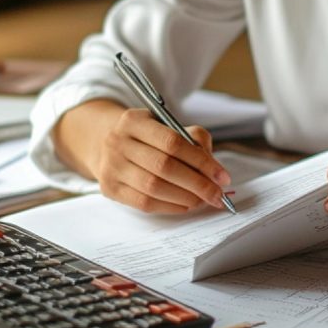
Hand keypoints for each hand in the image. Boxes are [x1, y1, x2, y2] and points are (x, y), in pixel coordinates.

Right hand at [55, 100, 231, 213]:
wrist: (104, 142)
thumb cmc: (146, 135)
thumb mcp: (167, 124)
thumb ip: (193, 139)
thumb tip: (213, 169)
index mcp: (134, 121)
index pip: (173, 142)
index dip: (201, 161)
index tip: (222, 176)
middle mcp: (118, 142)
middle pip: (164, 167)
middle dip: (197, 184)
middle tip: (217, 194)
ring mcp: (110, 167)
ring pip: (154, 187)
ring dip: (186, 197)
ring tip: (203, 200)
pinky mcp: (109, 189)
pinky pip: (144, 203)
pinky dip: (170, 206)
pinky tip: (186, 205)